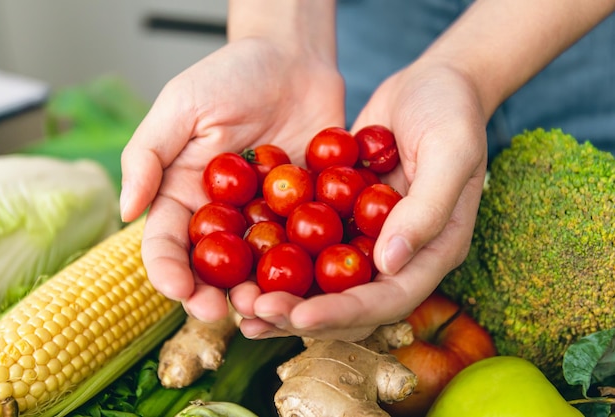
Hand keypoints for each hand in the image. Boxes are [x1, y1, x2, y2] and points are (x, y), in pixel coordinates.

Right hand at [120, 37, 343, 321]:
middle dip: (212, 294)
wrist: (292, 59)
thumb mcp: (180, 105)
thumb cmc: (230, 74)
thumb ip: (148, 154)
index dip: (168, 272)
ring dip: (259, 291)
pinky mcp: (305, 211)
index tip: (179, 291)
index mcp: (184, 195)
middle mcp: (222, 215)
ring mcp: (265, 216)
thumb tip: (126, 209)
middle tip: (222, 312)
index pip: (167, 243)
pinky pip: (305, 243)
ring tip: (266, 306)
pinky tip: (311, 282)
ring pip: (258, 266)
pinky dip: (307, 265)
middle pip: (211, 266)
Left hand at [238, 61, 487, 340]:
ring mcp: (369, 236)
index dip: (345, 313)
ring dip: (284, 296)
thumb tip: (388, 264)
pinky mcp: (344, 216)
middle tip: (255, 315)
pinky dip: (280, 256)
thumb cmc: (451, 111)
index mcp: (434, 250)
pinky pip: (311, 244)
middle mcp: (400, 253)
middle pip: (351, 301)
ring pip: (325, 281)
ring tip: (240, 305)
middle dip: (302, 314)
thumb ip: (427, 209)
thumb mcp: (450, 152)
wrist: (434, 83)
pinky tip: (242, 262)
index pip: (390, 298)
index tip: (298, 318)